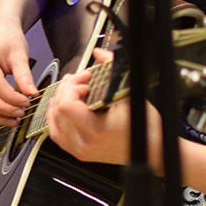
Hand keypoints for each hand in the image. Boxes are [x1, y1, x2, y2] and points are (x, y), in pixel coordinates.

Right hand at [0, 21, 37, 125]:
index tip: (27, 102)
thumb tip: (32, 94)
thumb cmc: (10, 42)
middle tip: (21, 114)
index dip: (12, 97)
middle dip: (4, 110)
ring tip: (15, 120)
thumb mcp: (20, 55)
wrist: (0, 35)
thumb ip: (24, 75)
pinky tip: (3, 118)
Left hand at [45, 49, 159, 167]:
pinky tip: (62, 107)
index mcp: (96, 130)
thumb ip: (112, 70)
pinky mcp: (80, 152)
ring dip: (58, 102)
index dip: (72, 87)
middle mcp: (84, 143)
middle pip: (58, 111)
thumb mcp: (130, 94)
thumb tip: (100, 53)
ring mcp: (80, 150)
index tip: (85, 81)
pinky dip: (56, 118)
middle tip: (79, 81)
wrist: (151, 149)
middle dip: (66, 89)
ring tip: (69, 91)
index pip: (66, 105)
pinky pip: (57, 134)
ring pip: (53, 122)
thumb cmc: (145, 127)